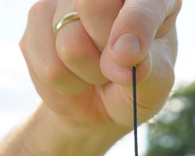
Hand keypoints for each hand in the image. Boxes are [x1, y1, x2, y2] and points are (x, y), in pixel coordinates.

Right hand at [21, 0, 180, 130]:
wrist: (100, 105)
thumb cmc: (137, 87)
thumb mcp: (156, 84)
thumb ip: (147, 68)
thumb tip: (121, 54)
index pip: (140, 0)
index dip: (134, 24)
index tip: (131, 55)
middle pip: (94, 6)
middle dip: (106, 50)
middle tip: (117, 66)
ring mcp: (66, 1)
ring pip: (69, 42)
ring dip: (89, 72)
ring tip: (98, 72)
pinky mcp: (38, 20)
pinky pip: (49, 66)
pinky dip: (67, 83)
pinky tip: (75, 73)